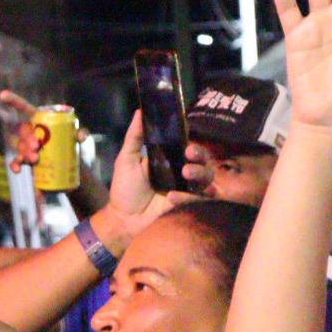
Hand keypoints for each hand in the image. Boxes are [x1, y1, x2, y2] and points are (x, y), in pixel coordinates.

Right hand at [0, 90, 87, 172]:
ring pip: (20, 146)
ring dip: (24, 152)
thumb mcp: (78, 139)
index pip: (24, 108)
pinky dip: (15, 165)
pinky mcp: (27, 161)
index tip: (2, 95)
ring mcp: (27, 146)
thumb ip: (81, 134)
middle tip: (36, 146)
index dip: (13, 100)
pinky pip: (16, 161)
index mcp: (40, 120)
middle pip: (23, 130)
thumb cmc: (72, 147)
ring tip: (35, 159)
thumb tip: (81, 135)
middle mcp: (31, 132)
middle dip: (27, 137)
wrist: (70, 168)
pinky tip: (18, 169)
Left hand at [101, 111, 199, 239]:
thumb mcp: (126, 159)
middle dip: (201, 154)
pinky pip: (198, 199)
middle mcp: (181, 171)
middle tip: (189, 153)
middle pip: (203, 159)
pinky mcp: (187, 205)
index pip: (187, 144)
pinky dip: (188, 196)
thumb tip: (139, 111)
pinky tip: (171, 196)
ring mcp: (186, 189)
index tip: (187, 138)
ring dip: (200, 173)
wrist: (123, 219)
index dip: (192, 139)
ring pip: (207, 177)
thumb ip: (134, 137)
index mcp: (169, 158)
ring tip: (185, 174)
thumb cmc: (124, 189)